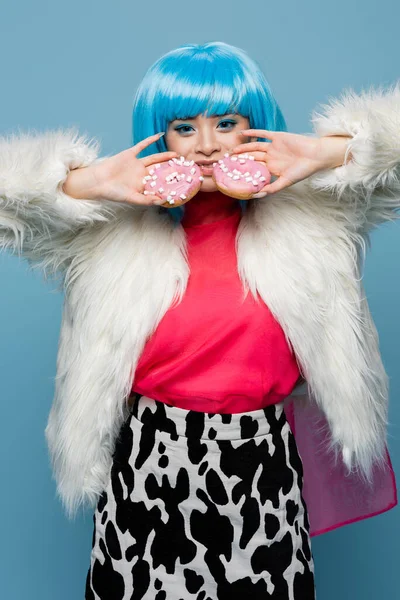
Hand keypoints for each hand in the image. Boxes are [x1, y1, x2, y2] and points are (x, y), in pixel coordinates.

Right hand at [64, 133, 178, 205]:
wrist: (98, 181)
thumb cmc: (113, 193)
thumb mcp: (132, 198)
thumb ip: (147, 200)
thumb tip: (162, 201)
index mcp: (142, 186)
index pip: (159, 184)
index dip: (170, 184)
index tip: (182, 184)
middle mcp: (141, 174)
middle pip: (159, 171)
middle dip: (170, 169)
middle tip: (184, 167)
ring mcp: (136, 164)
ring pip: (154, 159)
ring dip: (164, 156)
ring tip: (176, 155)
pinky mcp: (129, 154)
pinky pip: (141, 146)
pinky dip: (150, 140)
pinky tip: (159, 135)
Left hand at [230, 129, 349, 195]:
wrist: (316, 156)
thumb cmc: (303, 171)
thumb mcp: (286, 182)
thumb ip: (271, 188)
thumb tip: (256, 195)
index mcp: (272, 168)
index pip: (255, 170)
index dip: (244, 172)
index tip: (231, 176)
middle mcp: (271, 157)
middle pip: (252, 158)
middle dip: (240, 160)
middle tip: (227, 163)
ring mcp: (273, 147)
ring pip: (254, 147)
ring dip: (243, 148)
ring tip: (232, 152)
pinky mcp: (277, 137)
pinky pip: (263, 134)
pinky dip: (252, 133)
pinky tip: (242, 134)